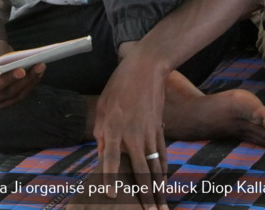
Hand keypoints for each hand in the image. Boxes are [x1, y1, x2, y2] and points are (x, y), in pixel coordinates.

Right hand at [0, 41, 44, 107]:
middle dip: (9, 79)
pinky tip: (39, 73)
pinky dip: (31, 85)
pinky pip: (19, 96)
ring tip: (39, 68)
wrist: (0, 64)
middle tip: (22, 70)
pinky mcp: (5, 103)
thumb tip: (11, 60)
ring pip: (9, 94)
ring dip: (26, 82)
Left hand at [94, 51, 167, 208]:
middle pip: (139, 171)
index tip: (110, 196)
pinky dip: (163, 171)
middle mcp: (132, 134)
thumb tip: (101, 156)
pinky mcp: (160, 129)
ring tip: (160, 206)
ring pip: (154, 167)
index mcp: (113, 128)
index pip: (110, 160)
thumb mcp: (102, 107)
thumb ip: (101, 133)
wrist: (146, 68)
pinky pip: (161, 155)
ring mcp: (149, 133)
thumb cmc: (119, 86)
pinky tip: (163, 184)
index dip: (109, 179)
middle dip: (144, 195)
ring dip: (158, 189)